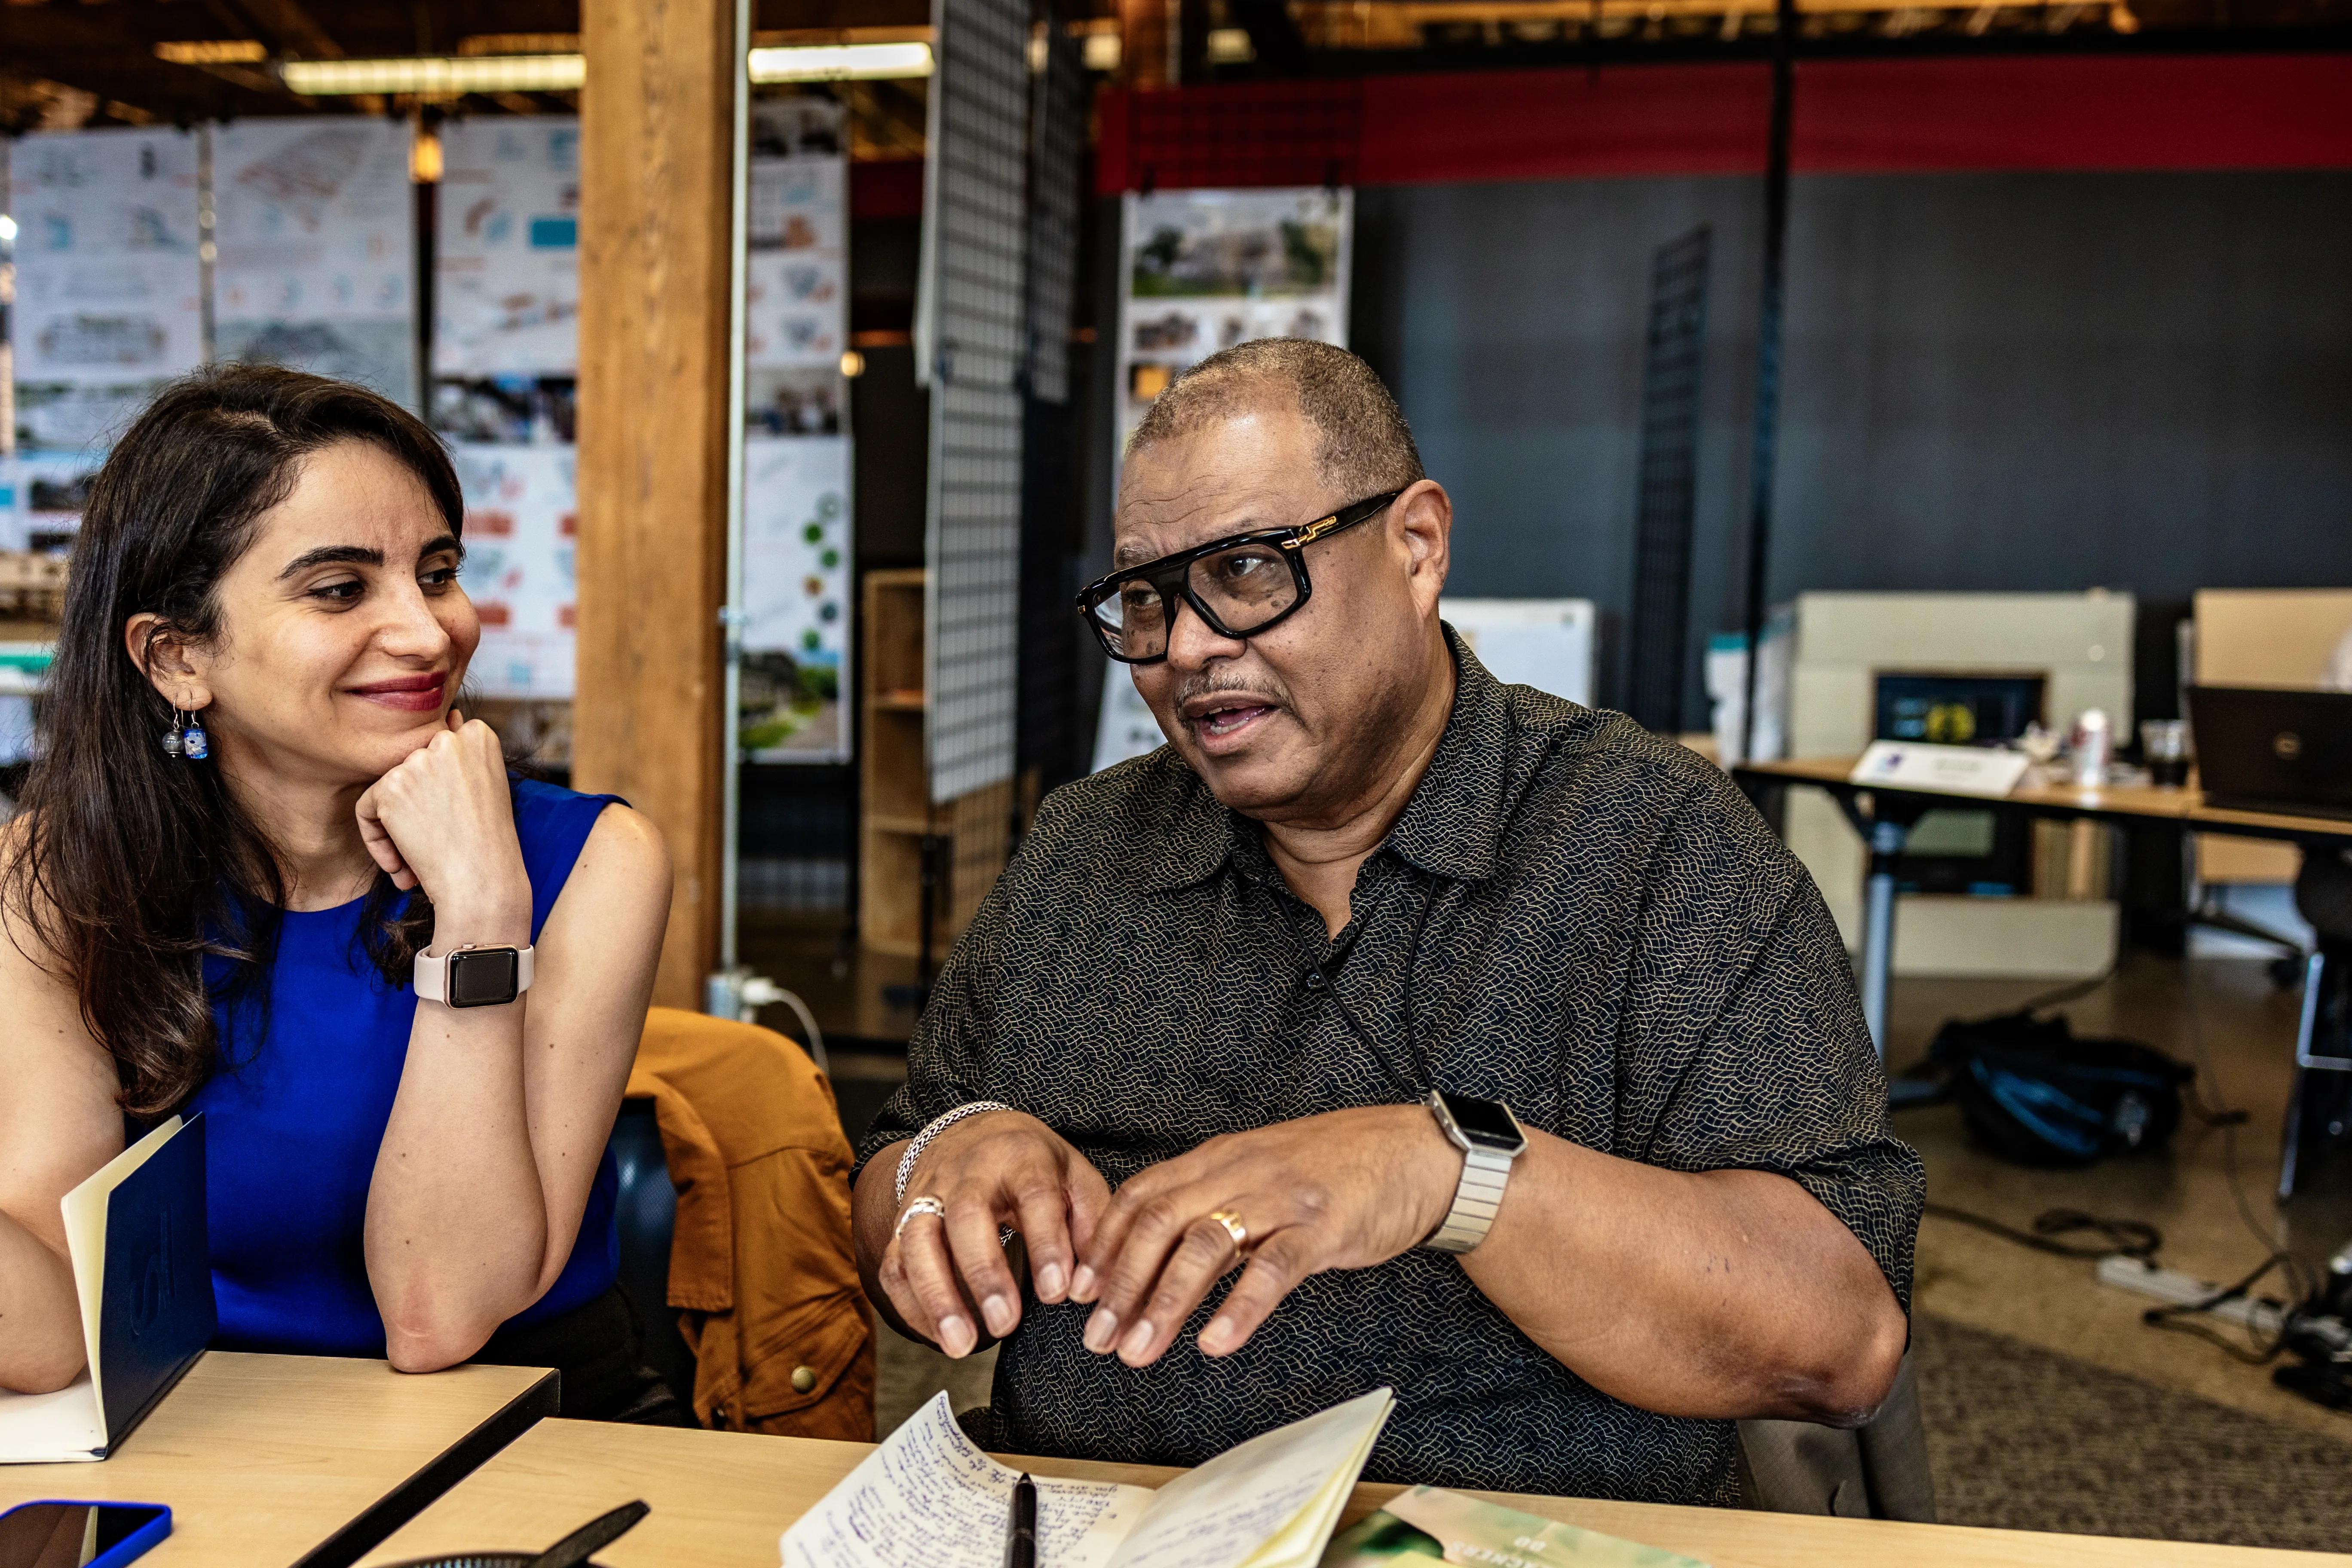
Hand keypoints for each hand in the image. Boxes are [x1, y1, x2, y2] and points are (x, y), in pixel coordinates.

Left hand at [353, 710, 528, 931]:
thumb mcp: (487, 786)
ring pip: (388, 789)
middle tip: (441, 843)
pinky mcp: (390, 786)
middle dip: (419, 809)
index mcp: (479, 735)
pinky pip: (366, 810)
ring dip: (398, 828)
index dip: (442, 792)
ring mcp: (418, 761)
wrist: (484, 884)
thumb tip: (450, 716)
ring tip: (421, 860)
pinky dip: (377, 841)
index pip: (439, 751)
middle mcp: (448, 740)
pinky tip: (402, 865)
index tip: (457, 820)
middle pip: (412, 768)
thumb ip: (464, 752)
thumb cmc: (491, 844)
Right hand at [878, 1110, 1110, 1357]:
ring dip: (936, 1297)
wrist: (972, 1133)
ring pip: (917, 1241)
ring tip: (960, 1346)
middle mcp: (967, 1172)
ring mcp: (927, 1195)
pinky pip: (894, 1264)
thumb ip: (1091, 1224)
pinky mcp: (902, 1221)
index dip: (1046, 1243)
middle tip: (1006, 1324)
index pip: (1034, 1194)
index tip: (1057, 1293)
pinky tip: (938, 1337)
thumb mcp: (1074, 1176)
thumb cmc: (1033, 1165)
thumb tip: (1090, 1286)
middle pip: (966, 1216)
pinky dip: (910, 1304)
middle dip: (984, 1273)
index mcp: (1020, 1156)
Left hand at [1069, 1105, 1459, 1366]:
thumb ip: (1213, 1198)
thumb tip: (1159, 1248)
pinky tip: (1216, 1342)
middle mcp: (1240, 1171)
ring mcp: (1280, 1198)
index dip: (1104, 1244)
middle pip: (1159, 1221)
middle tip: (1098, 1337)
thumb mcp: (1261, 1171)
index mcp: (1220, 1158)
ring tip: (1139, 1350)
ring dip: (1164, 1302)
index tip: (1081, 1292)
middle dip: (1120, 1283)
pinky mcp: (1322, 1227)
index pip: (1141, 1195)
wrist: (1413, 1152)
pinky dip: (1240, 1307)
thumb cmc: (1335, 1170)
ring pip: (1204, 1245)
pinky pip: (1272, 1269)